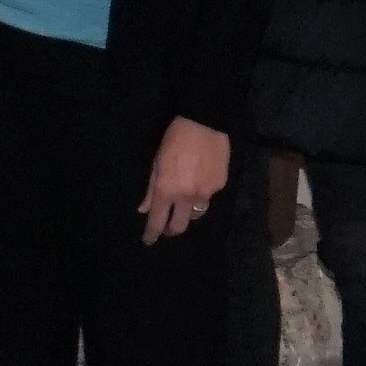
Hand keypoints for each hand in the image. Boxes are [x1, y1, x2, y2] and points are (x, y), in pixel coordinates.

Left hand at [136, 116, 236, 244]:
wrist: (204, 124)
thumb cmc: (173, 140)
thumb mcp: (156, 163)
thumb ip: (151, 189)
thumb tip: (144, 209)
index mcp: (167, 190)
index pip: (158, 221)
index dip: (152, 234)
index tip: (148, 241)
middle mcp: (188, 196)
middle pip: (180, 226)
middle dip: (172, 229)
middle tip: (167, 227)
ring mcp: (207, 193)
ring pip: (197, 214)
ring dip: (188, 213)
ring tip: (183, 205)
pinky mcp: (220, 186)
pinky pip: (208, 197)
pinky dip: (201, 195)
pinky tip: (199, 182)